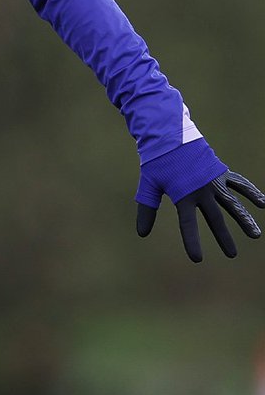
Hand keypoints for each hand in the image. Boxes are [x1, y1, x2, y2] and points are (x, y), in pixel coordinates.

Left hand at [136, 140, 263, 261]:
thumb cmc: (158, 161)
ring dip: (244, 219)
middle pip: (215, 218)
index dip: (192, 241)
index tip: (197, 259)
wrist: (170, 135)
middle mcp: (201, 190)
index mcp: (183, 195)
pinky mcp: (220, 172)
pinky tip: (263, 203)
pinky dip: (251, 192)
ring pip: (232, 204)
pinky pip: (239, 183)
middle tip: (232, 255)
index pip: (188, 224)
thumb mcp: (149, 184)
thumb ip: (147, 209)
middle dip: (224, 237)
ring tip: (255, 235)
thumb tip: (142, 234)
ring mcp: (213, 181)